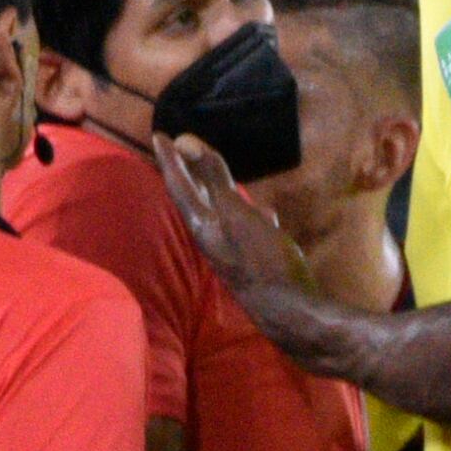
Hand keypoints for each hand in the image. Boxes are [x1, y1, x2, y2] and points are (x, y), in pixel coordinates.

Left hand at [155, 131, 303, 299]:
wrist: (291, 314)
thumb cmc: (263, 262)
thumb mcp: (238, 215)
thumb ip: (213, 179)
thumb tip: (185, 142)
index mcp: (204, 226)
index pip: (180, 185)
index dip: (170, 160)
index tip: (159, 135)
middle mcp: (213, 239)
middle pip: (195, 199)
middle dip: (186, 173)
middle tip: (175, 150)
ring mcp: (234, 252)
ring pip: (221, 214)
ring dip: (216, 191)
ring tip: (213, 174)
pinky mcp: (255, 261)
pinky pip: (247, 229)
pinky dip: (250, 214)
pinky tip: (265, 214)